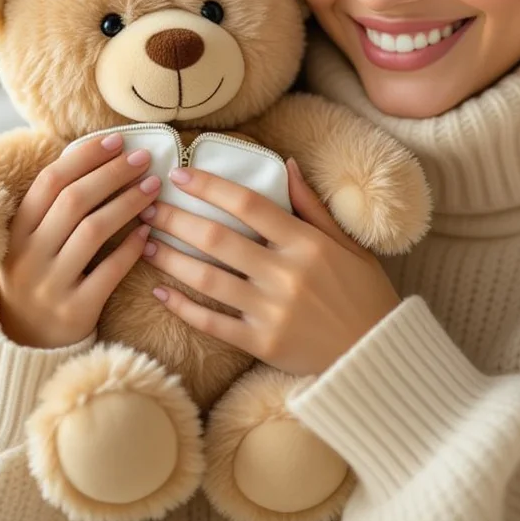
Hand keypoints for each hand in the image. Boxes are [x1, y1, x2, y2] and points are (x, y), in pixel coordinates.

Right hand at [0, 132, 161, 348]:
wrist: (27, 344)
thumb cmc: (40, 278)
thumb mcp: (31, 243)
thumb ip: (53, 207)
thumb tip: (95, 155)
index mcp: (16, 232)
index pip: (50, 181)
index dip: (85, 156)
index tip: (116, 141)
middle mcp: (28, 256)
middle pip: (74, 201)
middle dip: (112, 174)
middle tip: (143, 159)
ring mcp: (50, 285)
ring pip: (93, 231)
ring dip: (127, 203)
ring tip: (153, 187)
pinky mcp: (75, 311)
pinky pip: (109, 272)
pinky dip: (131, 248)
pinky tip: (149, 230)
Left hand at [139, 159, 401, 376]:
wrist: (375, 355)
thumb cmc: (363, 294)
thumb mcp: (347, 244)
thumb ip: (312, 206)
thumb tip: (287, 165)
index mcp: (306, 243)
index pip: (248, 204)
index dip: (210, 186)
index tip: (180, 175)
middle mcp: (285, 274)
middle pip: (217, 238)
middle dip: (176, 219)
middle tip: (147, 207)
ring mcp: (271, 310)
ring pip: (207, 279)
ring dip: (170, 259)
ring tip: (144, 243)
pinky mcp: (261, 343)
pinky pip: (212, 322)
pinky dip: (182, 307)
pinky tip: (159, 291)